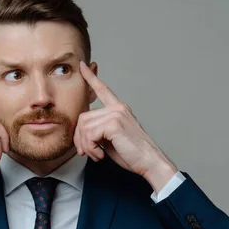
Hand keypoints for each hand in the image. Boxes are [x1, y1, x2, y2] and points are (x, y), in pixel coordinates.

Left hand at [74, 61, 176, 189]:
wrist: (149, 162)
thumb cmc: (132, 153)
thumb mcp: (112, 138)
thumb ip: (99, 130)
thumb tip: (81, 133)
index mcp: (118, 109)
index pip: (102, 90)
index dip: (90, 78)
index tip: (82, 66)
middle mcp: (117, 108)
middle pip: (83, 117)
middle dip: (79, 138)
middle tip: (84, 152)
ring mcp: (116, 114)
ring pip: (84, 127)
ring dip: (86, 145)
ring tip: (95, 154)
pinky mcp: (114, 124)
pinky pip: (89, 135)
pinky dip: (91, 148)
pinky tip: (100, 155)